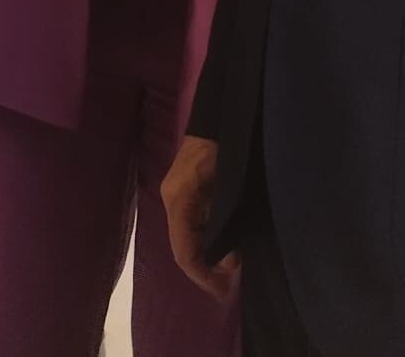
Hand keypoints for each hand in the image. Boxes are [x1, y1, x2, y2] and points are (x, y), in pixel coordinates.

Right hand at [161, 135, 239, 300]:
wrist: (221, 112)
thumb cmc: (228, 146)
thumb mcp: (231, 186)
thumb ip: (226, 222)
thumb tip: (229, 261)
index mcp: (179, 200)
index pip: (184, 251)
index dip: (202, 275)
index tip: (223, 292)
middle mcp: (172, 199)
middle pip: (183, 246)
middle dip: (206, 268)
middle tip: (230, 284)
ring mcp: (176, 193)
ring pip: (188, 235)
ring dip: (208, 254)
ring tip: (231, 268)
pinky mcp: (185, 188)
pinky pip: (192, 222)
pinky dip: (207, 238)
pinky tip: (226, 244)